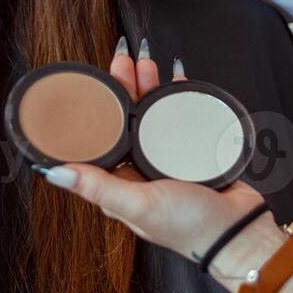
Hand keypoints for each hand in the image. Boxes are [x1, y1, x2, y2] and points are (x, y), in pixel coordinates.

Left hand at [43, 43, 267, 269]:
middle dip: (125, 89)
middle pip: (128, 121)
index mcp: (122, 184)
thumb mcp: (138, 205)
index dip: (98, 111)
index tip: (96, 85)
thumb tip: (54, 173)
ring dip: (149, 88)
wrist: (239, 231)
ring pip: (153, 116)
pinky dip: (178, 98)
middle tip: (124, 62)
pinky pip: (182, 118)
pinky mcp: (194, 153)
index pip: (102, 140)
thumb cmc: (189, 227)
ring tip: (147, 64)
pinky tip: (177, 80)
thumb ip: (99, 187)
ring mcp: (168, 161)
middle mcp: (141, 171)